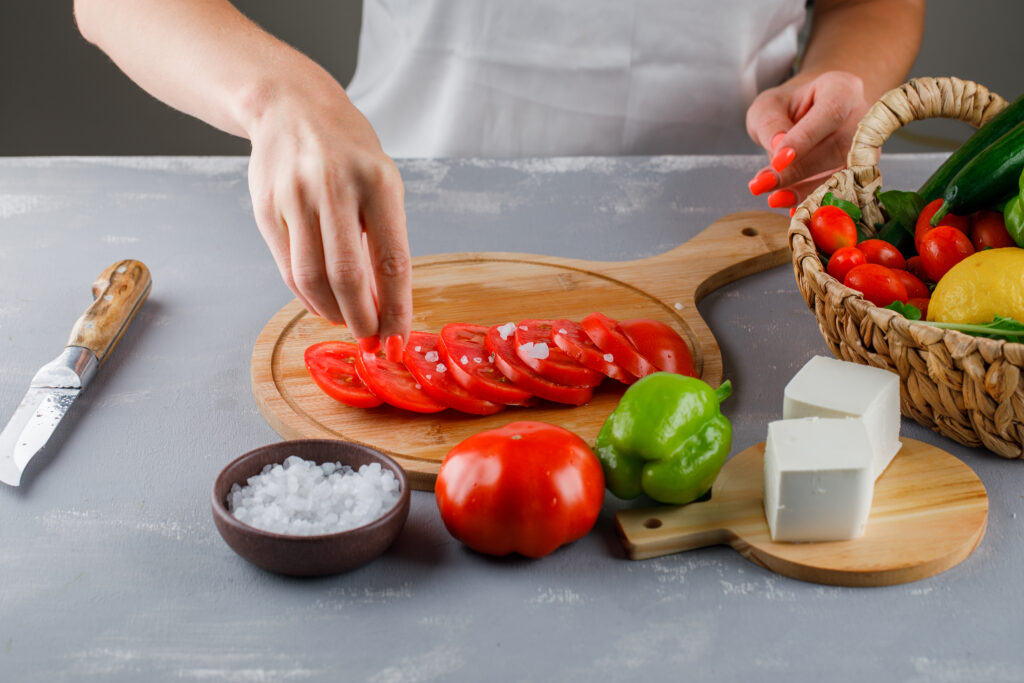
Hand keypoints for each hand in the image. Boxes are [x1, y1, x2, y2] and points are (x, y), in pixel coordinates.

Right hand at [246, 84, 410, 356]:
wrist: (290, 107)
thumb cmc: (348, 151)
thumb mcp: (382, 182)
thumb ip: (384, 238)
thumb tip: (385, 305)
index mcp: (377, 181)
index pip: (391, 260)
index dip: (395, 308)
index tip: (398, 340)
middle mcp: (333, 187)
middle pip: (346, 276)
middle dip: (361, 320)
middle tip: (370, 340)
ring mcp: (294, 198)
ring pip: (311, 279)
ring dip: (332, 312)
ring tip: (348, 321)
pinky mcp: (266, 209)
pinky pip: (288, 269)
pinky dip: (308, 296)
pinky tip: (323, 303)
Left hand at [745, 71, 870, 209]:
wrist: (807, 115)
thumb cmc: (786, 107)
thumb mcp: (767, 108)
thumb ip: (771, 125)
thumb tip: (779, 151)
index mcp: (843, 88)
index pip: (830, 113)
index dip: (805, 140)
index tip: (777, 162)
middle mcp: (863, 116)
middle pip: (837, 147)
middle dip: (798, 172)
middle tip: (763, 185)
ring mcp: (866, 145)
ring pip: (842, 172)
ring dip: (805, 191)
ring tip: (773, 198)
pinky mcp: (860, 170)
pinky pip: (841, 189)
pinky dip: (814, 199)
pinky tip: (792, 208)